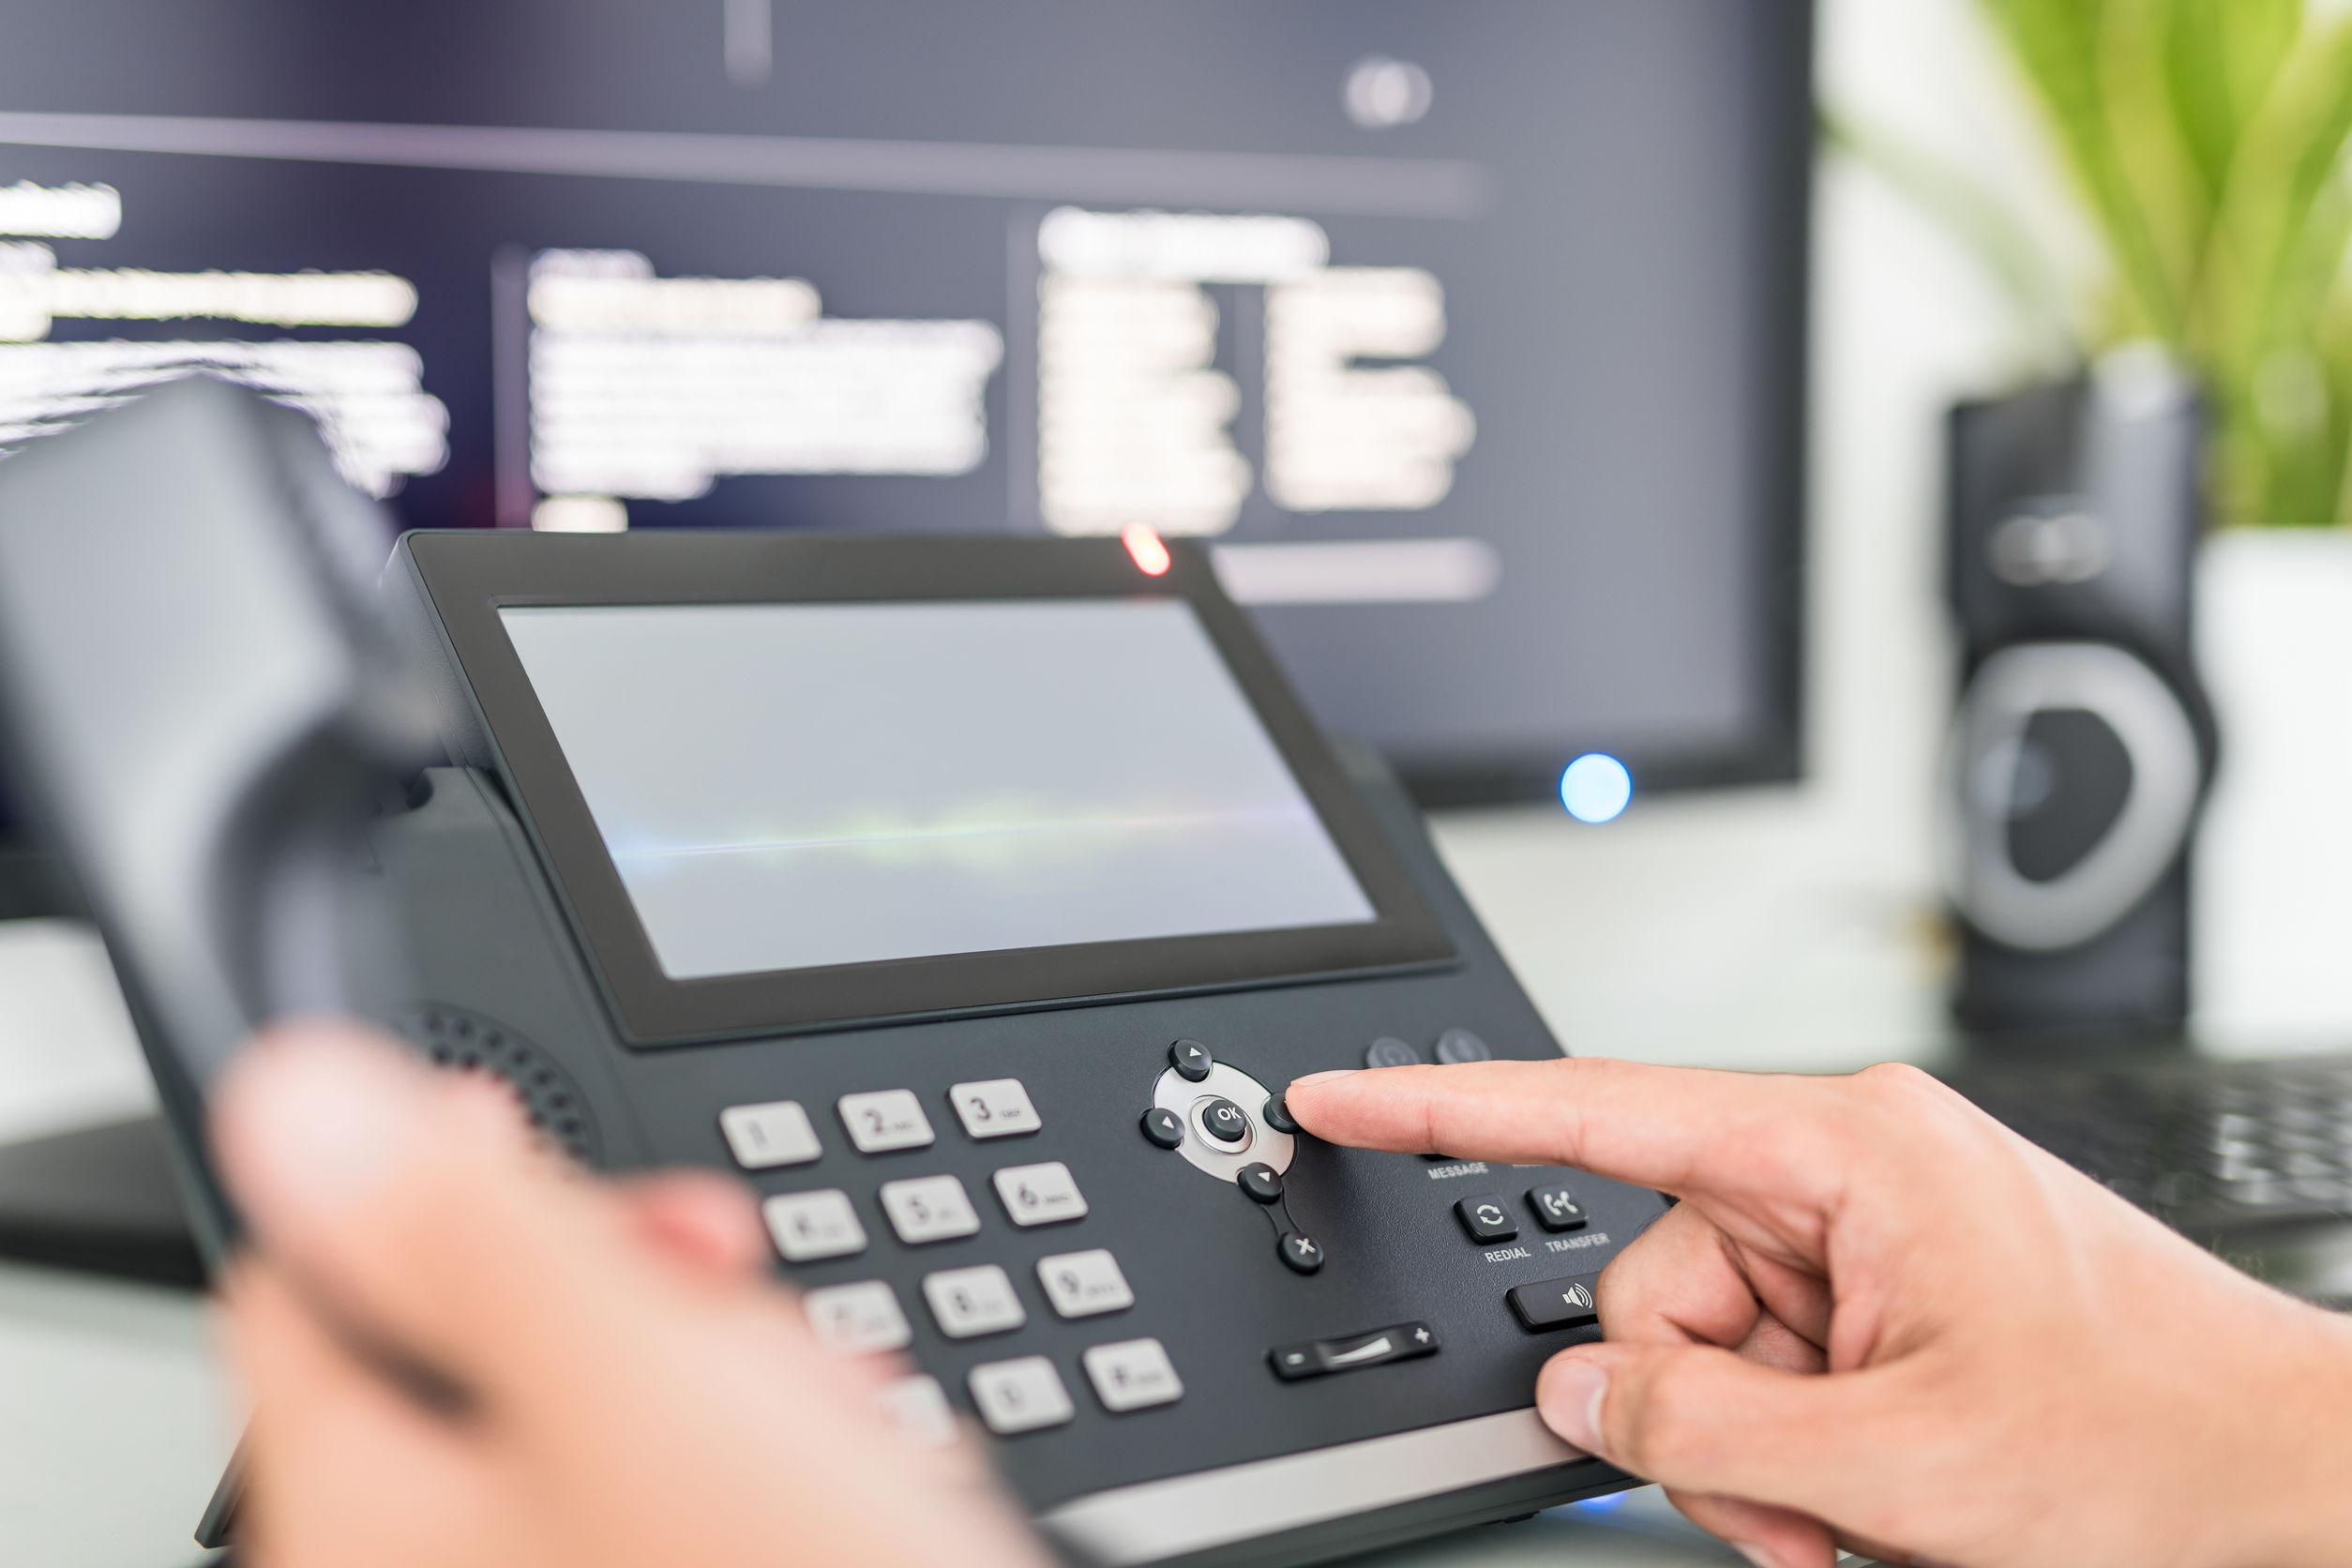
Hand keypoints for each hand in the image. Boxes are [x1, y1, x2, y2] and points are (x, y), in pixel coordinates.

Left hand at [211, 1021, 1050, 1567]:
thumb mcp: (634, 1379)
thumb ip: (467, 1229)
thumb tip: (302, 1103)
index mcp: (360, 1513)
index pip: (306, 1279)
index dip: (416, 1171)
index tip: (531, 1122)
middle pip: (470, 1338)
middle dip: (620, 1277)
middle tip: (720, 1269)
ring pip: (597, 1408)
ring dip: (717, 1363)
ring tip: (816, 1399)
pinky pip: (669, 1491)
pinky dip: (758, 1453)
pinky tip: (838, 1464)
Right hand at [1286, 1058, 2351, 1567]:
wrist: (2298, 1478)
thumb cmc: (2157, 1438)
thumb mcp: (1896, 1461)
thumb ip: (1701, 1424)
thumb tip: (1579, 1393)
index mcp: (1841, 1148)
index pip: (1595, 1109)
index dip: (1444, 1107)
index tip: (1338, 1093)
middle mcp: (1843, 1171)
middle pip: (1650, 1285)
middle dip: (1705, 1420)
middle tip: (1808, 1506)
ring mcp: (1867, 1236)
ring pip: (1705, 1351)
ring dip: (1762, 1462)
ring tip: (1871, 1517)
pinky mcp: (1886, 1295)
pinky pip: (1771, 1375)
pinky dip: (1802, 1462)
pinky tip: (1885, 1501)